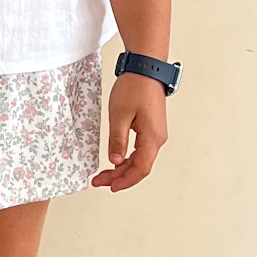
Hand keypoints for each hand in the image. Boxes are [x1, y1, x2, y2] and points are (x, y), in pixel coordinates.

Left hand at [92, 72, 168, 190]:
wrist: (145, 69)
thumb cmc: (134, 88)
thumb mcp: (119, 115)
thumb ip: (117, 140)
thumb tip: (115, 160)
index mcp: (152, 137)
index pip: (141, 168)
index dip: (126, 180)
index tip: (110, 187)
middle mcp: (157, 138)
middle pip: (140, 166)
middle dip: (119, 177)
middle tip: (99, 181)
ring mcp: (155, 133)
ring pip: (139, 159)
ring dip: (122, 168)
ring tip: (103, 174)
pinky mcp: (150, 128)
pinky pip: (139, 150)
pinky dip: (126, 158)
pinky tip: (114, 160)